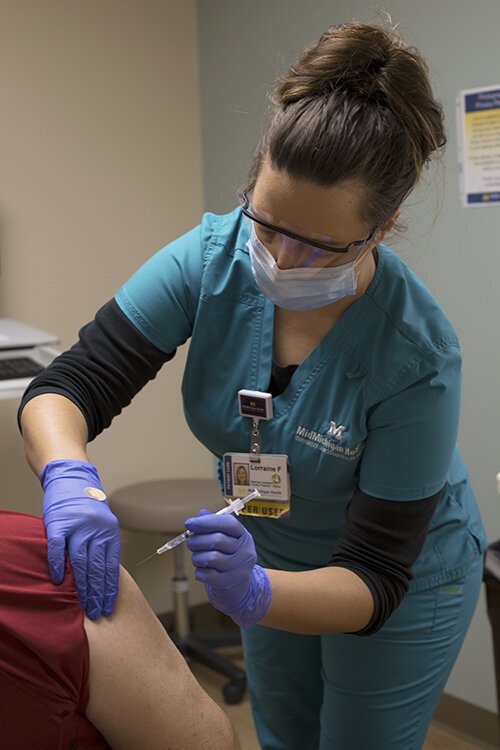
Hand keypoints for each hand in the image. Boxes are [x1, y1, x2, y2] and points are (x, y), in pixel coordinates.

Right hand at [41, 459, 119, 618]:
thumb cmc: (85, 504)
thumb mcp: (100, 523)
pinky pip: (57, 548)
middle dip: (98, 593)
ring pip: (81, 561)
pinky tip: (57, 580)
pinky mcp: (58, 522)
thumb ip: (102, 545)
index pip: (111, 565)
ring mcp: (77, 525)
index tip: (109, 606)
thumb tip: (103, 576)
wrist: (70, 478)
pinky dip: (57, 565)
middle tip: (97, 612)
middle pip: (97, 567)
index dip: (110, 587)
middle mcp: (96, 528)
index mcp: (109, 530)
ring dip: (82, 586)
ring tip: (84, 605)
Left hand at [185, 510, 271, 628]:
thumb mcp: (227, 539)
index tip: (189, 523)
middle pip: (217, 540)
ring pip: (210, 558)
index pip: (228, 523)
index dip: (207, 522)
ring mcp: (239, 569)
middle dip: (197, 540)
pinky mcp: (229, 583)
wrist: (240, 588)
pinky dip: (199, 572)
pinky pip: (207, 575)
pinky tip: (201, 570)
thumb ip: (214, 525)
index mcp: (244, 536)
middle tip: (190, 543)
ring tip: (197, 558)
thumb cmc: (229, 558)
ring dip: (197, 557)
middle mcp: (245, 551)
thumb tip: (201, 513)